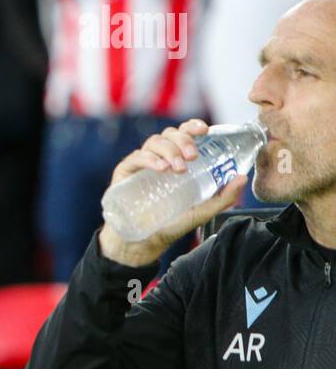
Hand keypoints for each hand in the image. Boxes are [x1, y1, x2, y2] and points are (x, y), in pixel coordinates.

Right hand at [98, 118, 247, 266]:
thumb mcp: (202, 211)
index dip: (193, 127)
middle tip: (193, 157)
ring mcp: (141, 164)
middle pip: (170, 134)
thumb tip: (243, 177)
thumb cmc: (171, 224)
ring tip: (178, 168)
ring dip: (169, 150)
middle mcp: (159, 158)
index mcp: (177, 160)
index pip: (184, 134)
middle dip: (183, 140)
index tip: (204, 131)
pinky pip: (137, 157)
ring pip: (154, 142)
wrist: (144, 242)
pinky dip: (150, 159)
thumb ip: (223, 197)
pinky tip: (161, 169)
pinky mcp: (125, 172)